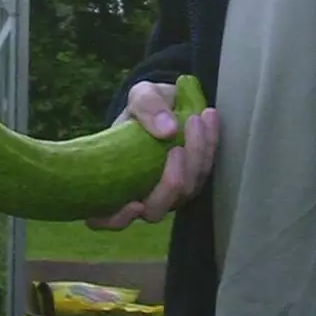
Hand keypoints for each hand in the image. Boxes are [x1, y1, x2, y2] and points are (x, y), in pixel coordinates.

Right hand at [86, 79, 218, 230]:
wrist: (167, 101)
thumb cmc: (143, 108)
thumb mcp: (140, 96)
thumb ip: (147, 107)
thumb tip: (167, 131)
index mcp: (116, 183)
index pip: (106, 218)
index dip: (118, 218)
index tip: (134, 203)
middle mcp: (143, 194)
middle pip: (157, 208)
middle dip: (171, 181)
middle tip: (176, 145)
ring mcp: (172, 190)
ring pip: (186, 191)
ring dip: (194, 158)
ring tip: (196, 120)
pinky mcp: (194, 178)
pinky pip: (204, 171)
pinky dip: (209, 144)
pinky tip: (208, 116)